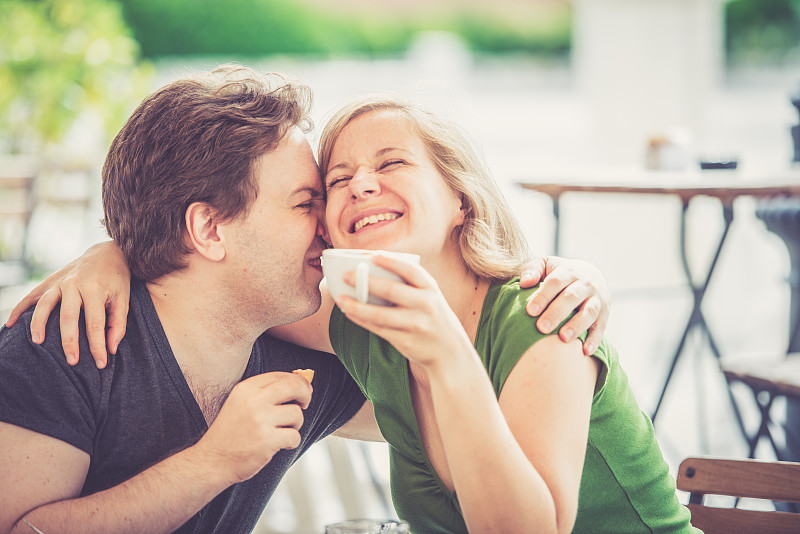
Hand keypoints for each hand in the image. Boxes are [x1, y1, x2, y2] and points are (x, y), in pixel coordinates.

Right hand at [4, 241, 130, 367]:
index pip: (95, 323)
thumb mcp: (123, 299)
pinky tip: (12, 325)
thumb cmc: (117, 280)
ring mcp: (60, 281)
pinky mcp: (50, 281)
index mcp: (96, 289)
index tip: (101, 363)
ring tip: (37, 343)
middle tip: (71, 362)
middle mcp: (75, 284)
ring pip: (45, 304)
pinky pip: (31, 296)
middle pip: (68, 316)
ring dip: (39, 324)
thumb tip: (111, 349)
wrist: (107, 253)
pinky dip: (20, 309)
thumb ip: (118, 324)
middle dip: (69, 341)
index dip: (97, 345)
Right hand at [194, 372, 311, 483]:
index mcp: (246, 389)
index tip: (303, 390)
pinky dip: (292, 441)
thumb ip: (263, 392)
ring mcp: (260, 421)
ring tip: (283, 431)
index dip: (298, 382)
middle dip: (306, 394)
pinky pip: (294, 436)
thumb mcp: (239, 403)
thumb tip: (300, 384)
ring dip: (296, 424)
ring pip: (296, 414)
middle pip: (294, 387)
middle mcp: (253, 401)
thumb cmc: (230, 433)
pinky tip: (282, 444)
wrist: (212, 461)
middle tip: (305, 403)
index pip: (281, 376)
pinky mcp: (266, 441)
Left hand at [334, 254, 474, 369]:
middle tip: (346, 276)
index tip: (372, 255)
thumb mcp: (430, 297)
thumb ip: (410, 285)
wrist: (449, 351)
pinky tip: (350, 313)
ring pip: (379, 314)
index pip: (411, 271)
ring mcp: (415, 325)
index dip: (391, 262)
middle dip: (365, 282)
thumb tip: (374, 271)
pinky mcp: (406, 342)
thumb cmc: (433, 317)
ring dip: (356, 306)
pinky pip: (378, 329)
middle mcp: (425, 306)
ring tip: (341, 299)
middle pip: (391, 290)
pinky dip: (361, 320)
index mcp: (431, 289)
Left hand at [519, 256, 609, 354]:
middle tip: (542, 328)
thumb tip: (524, 283)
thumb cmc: (559, 273)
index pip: (555, 282)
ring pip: (589, 312)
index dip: (543, 296)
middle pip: (571, 297)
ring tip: (563, 338)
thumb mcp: (545, 264)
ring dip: (577, 325)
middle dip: (557, 313)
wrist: (591, 275)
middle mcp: (586, 284)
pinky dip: (595, 339)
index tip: (530, 311)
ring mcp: (597, 299)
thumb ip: (532, 269)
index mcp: (569, 270)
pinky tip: (585, 351)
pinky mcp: (604, 315)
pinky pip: (601, 327)